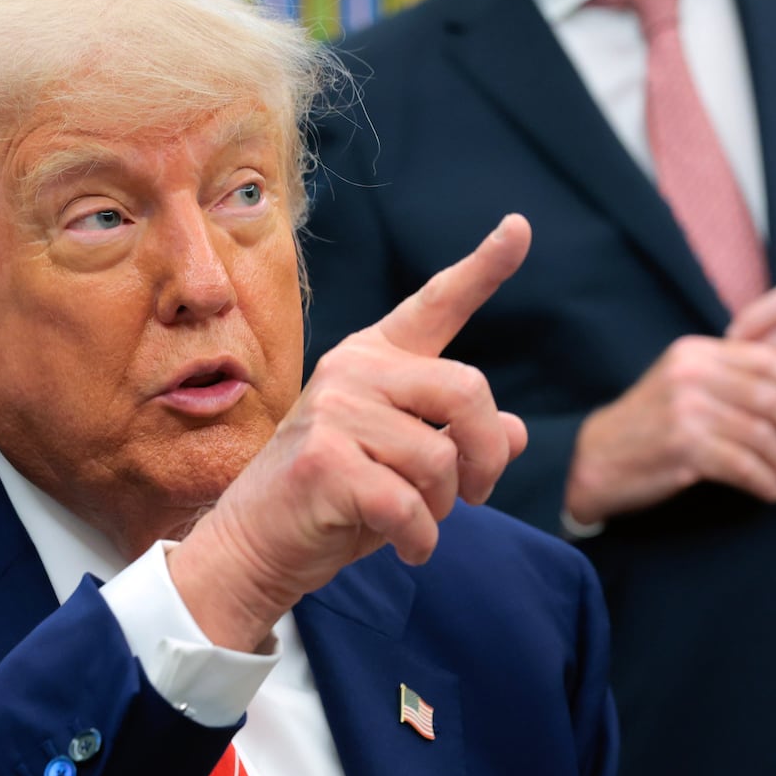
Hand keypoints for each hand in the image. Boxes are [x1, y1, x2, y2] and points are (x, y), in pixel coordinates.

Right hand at [169, 214, 531, 651]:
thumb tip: (514, 432)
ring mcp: (334, 413)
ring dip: (443, 508)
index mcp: (372, 359)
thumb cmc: (333, 501)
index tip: (518, 227)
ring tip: (414, 521)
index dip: (484, 268)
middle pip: (467, 392)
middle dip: (485, 455)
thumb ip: (455, 439)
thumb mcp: (404, 464)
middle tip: (477, 494)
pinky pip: (410, 505)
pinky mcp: (325, 462)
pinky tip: (407, 548)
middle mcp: (351, 371)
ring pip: (441, 460)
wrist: (257, 543)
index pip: (435, 305)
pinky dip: (421, 540)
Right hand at [564, 335, 775, 524]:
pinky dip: (765, 482)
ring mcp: (684, 410)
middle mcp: (689, 374)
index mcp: (693, 352)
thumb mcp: (682, 383)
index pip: (767, 360)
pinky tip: (768, 491)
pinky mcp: (682, 447)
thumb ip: (727, 376)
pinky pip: (744, 466)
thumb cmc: (647, 425)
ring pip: (761, 434)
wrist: (594, 458)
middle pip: (771, 397)